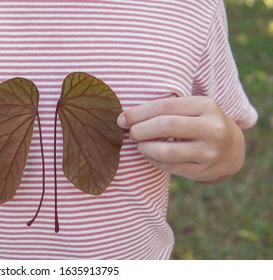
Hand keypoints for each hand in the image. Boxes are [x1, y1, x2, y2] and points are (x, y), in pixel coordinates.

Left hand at [117, 96, 245, 183]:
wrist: (232, 151)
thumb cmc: (200, 124)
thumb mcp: (192, 109)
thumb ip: (165, 109)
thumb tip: (125, 118)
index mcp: (206, 105)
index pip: (164, 106)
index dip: (138, 113)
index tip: (122, 119)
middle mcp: (212, 128)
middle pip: (165, 126)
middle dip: (140, 130)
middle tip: (131, 133)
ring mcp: (210, 152)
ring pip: (166, 151)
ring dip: (144, 147)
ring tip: (139, 144)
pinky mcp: (204, 171)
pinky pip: (170, 167)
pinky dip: (153, 160)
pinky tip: (148, 154)